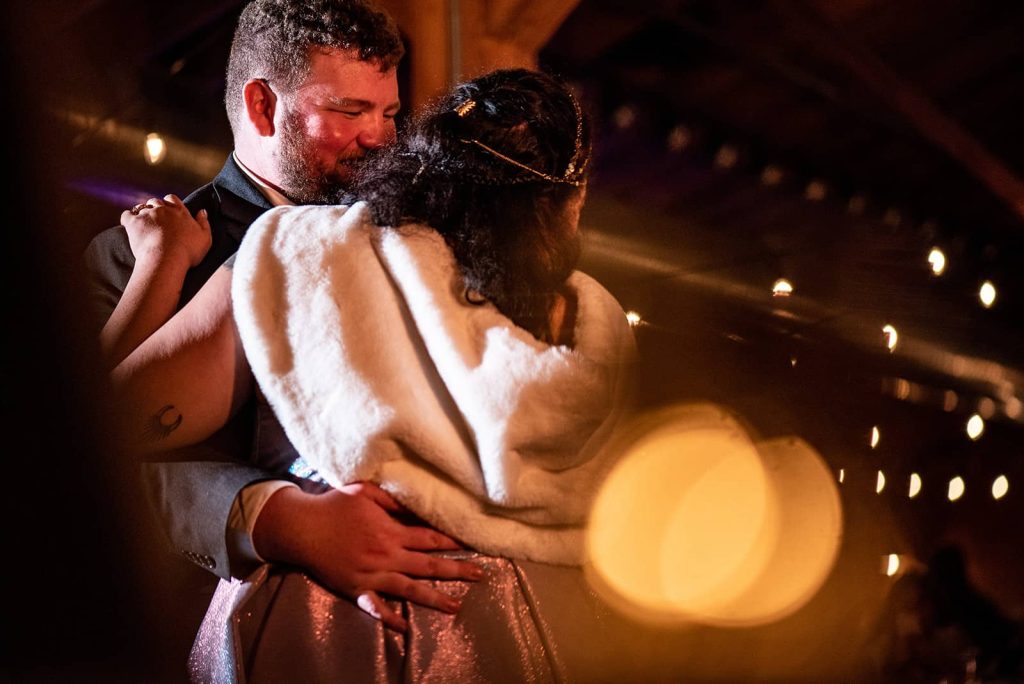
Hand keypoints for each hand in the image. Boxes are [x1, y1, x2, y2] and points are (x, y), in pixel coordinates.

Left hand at [121, 194, 211, 269]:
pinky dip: (128, 218)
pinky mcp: (133, 223)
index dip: (169, 203)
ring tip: (144, 223)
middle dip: (155, 208)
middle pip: (156, 201)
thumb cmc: (188, 251)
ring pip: (141, 207)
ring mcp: (147, 215)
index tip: (169, 210)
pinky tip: (129, 223)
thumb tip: (202, 210)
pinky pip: (127, 215)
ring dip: (142, 213)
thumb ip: (204, 222)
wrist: (167, 259)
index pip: (172, 199)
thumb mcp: (205, 238)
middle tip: (157, 219)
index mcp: (180, 211)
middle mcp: (162, 209)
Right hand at [252, 482, 484, 631]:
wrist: (302, 528)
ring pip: (410, 589)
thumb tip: (417, 501)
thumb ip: (393, 498)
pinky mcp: (356, 589)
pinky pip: (376, 607)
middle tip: (481, 575)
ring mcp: (372, 576)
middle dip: (457, 570)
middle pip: (429, 565)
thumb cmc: (334, 506)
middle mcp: (386, 556)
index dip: (453, 541)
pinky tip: (406, 626)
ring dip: (435, 598)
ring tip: (457, 606)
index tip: (474, 544)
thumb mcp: (365, 492)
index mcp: (391, 531)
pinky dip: (391, 617)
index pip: (430, 538)